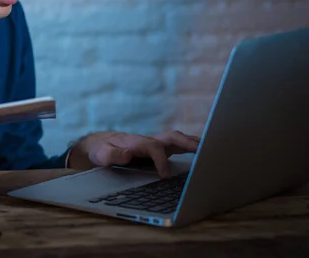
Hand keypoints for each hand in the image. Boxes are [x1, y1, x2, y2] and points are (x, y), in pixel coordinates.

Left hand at [67, 130, 199, 177]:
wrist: (101, 144)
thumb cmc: (102, 150)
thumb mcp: (102, 155)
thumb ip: (113, 155)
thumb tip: (128, 154)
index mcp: (137, 142)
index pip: (154, 147)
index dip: (161, 160)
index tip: (165, 175)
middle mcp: (148, 140)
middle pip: (171, 137)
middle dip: (187, 143)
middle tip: (203, 152)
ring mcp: (155, 142)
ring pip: (176, 139)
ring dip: (192, 142)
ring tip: (211, 150)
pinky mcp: (158, 147)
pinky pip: (177, 144)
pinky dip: (190, 146)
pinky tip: (202, 152)